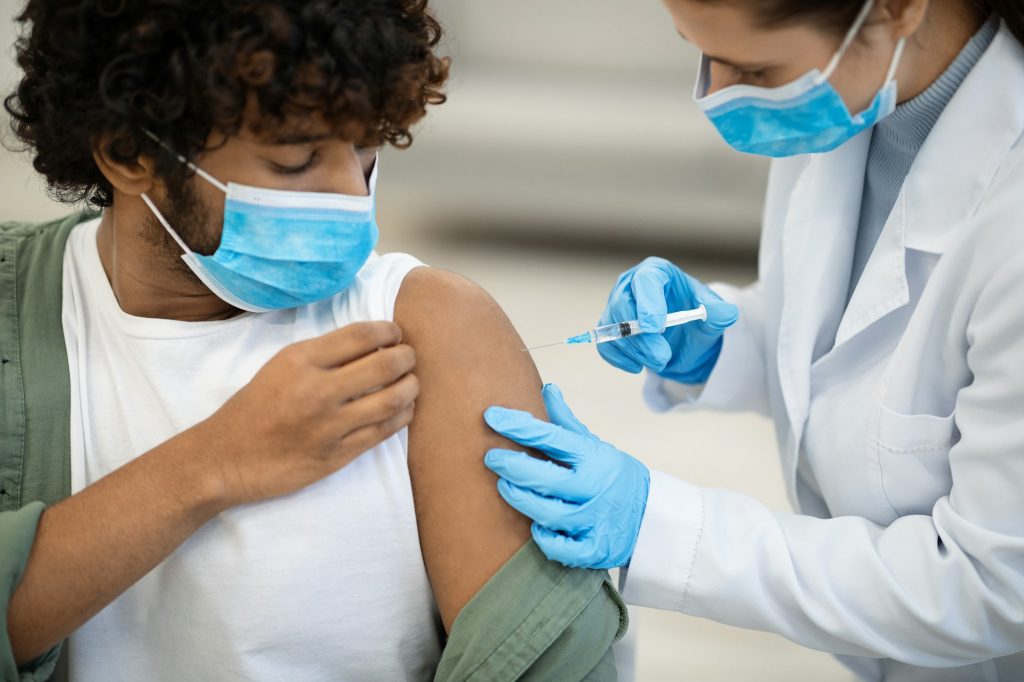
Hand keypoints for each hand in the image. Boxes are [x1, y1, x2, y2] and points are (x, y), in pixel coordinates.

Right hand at [197, 321, 418, 506]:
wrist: (226, 458)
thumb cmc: (254, 408)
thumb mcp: (281, 367)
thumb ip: (323, 354)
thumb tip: (373, 340)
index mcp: (301, 361)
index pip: (362, 335)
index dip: (390, 331)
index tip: (396, 334)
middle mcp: (317, 391)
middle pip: (386, 364)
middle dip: (408, 357)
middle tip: (410, 357)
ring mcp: (330, 426)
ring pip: (393, 400)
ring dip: (412, 387)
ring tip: (412, 382)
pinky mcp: (337, 456)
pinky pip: (384, 431)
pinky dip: (402, 416)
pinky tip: (404, 409)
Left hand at [484, 384, 649, 569]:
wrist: (653, 516)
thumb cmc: (614, 476)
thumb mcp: (595, 446)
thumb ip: (566, 422)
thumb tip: (547, 388)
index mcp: (593, 457)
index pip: (551, 437)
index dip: (518, 426)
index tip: (491, 416)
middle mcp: (594, 488)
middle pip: (545, 478)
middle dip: (513, 466)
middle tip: (491, 458)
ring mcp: (595, 520)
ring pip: (549, 514)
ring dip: (522, 500)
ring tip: (505, 488)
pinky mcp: (595, 549)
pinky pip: (563, 549)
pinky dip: (546, 540)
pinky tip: (535, 528)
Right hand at [600, 257, 737, 383]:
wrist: (684, 330)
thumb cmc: (696, 311)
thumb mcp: (711, 312)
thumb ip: (718, 312)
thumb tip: (728, 313)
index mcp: (655, 272)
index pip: (646, 281)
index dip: (648, 303)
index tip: (656, 328)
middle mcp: (629, 285)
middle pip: (622, 306)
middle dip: (641, 337)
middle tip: (662, 357)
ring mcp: (615, 306)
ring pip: (612, 329)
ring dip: (636, 351)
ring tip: (661, 362)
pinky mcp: (609, 329)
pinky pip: (606, 346)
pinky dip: (621, 359)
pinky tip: (639, 366)